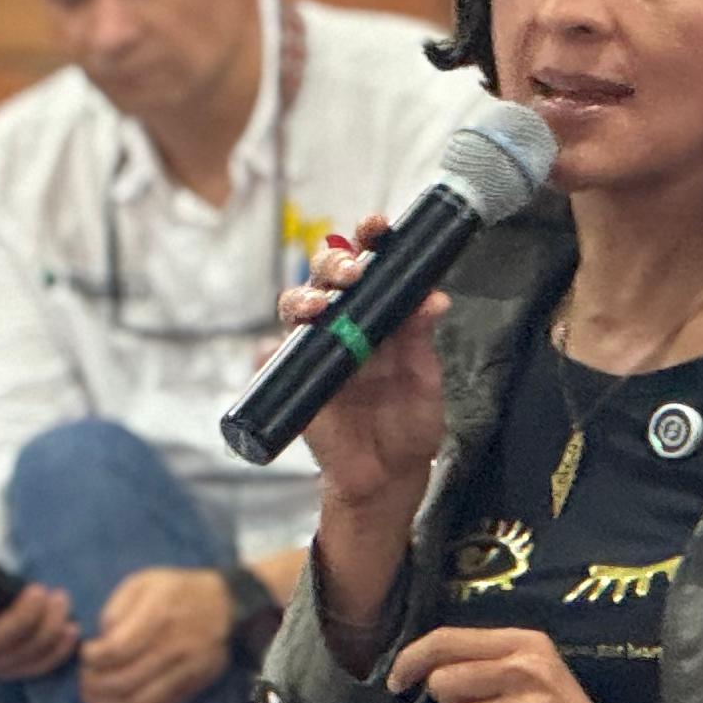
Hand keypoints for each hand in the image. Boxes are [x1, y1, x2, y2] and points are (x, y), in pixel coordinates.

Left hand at [79, 567, 234, 702]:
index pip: (117, 649)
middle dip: (93, 685)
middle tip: (84, 678)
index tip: (86, 653)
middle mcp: (173, 647)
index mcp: (159, 615)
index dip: (92, 657)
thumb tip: (101, 638)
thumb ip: (117, 607)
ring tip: (90, 699)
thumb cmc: (178, 591)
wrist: (227, 607)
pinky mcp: (191, 689)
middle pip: (124, 681)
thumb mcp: (144, 581)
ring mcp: (184, 672)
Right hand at [280, 216, 452, 514]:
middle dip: (333, 263)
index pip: (369, 265)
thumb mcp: (423, 379)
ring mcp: (315, 351)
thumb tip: (433, 299)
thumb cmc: (408, 423)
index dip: (368, 239)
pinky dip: (268, 352)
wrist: (388, 476)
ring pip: (295, 306)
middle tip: (352, 272)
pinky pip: (268, 360)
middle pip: (324, 275)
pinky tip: (277, 349)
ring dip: (303, 298)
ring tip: (320, 306)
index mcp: (378, 314)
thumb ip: (421, 339)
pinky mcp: (292, 381)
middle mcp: (343, 324)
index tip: (378, 226)